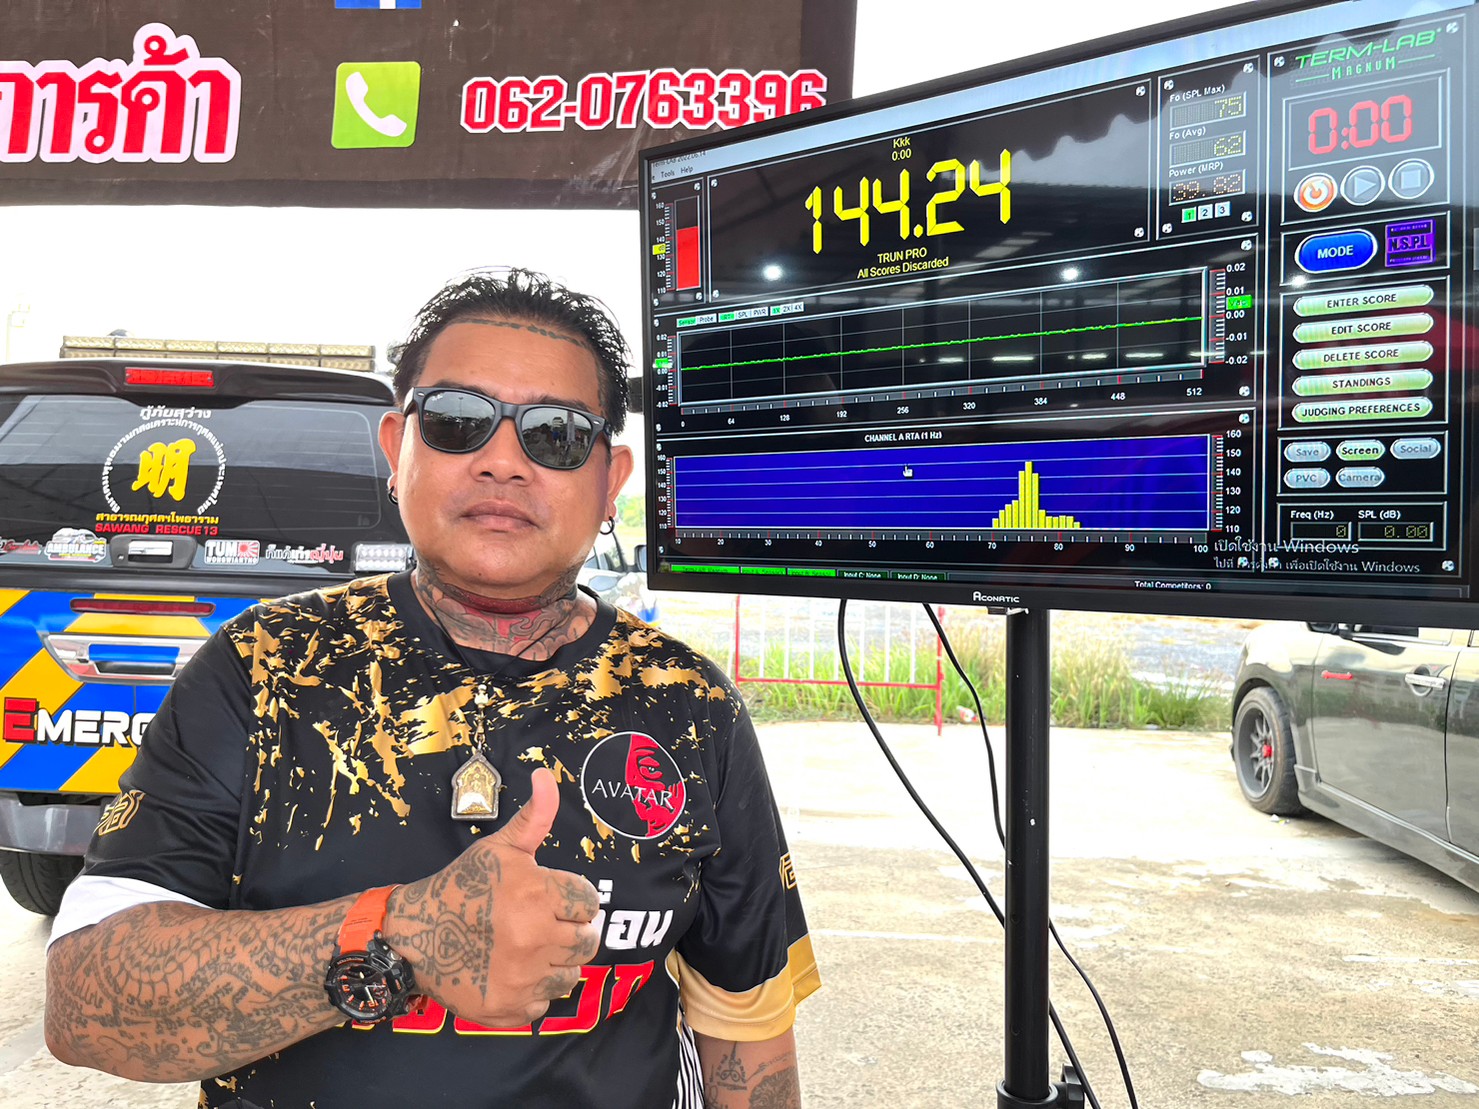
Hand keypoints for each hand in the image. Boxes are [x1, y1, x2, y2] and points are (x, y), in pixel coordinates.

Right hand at [384, 767, 600, 1026]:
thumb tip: (544, 774)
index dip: (574, 900)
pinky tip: (515, 973)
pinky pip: (542, 1003)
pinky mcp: (507, 1008)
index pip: (588, 903)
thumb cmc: (460, 886)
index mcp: (537, 894)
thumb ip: (534, 816)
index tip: (554, 900)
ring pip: (570, 975)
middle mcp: (534, 938)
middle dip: (573, 932)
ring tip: (533, 948)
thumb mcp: (498, 847)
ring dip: (557, 963)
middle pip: (587, 942)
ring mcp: (522, 977)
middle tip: (549, 925)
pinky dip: (533, 990)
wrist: (412, 934)